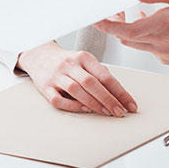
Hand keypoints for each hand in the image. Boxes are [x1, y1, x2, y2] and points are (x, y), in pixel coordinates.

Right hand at [17, 41, 136, 116]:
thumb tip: (118, 91)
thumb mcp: (83, 60)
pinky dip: (72, 106)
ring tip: (105, 112)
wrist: (38, 55)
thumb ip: (99, 73)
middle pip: (91, 82)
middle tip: (119, 112)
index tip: (130, 105)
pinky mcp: (45, 87)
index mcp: (82, 57)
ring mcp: (56, 75)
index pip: (104, 75)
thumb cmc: (65, 61)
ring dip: (93, 103)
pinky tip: (83, 109)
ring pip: (76, 90)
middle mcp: (69, 64)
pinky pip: (58, 99)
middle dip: (108, 99)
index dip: (119, 92)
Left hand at [94, 0, 168, 70]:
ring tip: (135, 14)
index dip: (108, 26)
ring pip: (135, 43)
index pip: (127, 30)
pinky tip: (150, 25)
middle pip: (126, 37)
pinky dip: (142, 36)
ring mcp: (164, 54)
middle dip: (115, 24)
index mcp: (164, 25)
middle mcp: (162, 43)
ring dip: (129, 30)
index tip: (95, 19)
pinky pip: (146, 48)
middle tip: (115, 11)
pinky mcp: (167, 60)